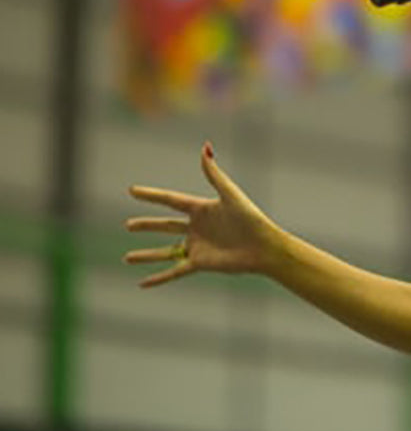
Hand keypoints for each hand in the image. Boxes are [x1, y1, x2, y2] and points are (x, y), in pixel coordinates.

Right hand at [123, 141, 282, 287]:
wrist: (263, 247)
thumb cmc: (250, 218)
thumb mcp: (229, 194)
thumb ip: (214, 173)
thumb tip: (205, 146)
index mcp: (202, 209)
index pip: (170, 200)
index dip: (151, 195)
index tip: (132, 190)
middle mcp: (197, 228)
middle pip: (165, 226)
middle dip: (147, 225)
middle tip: (128, 225)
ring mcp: (197, 246)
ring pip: (165, 251)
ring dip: (146, 255)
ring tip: (127, 257)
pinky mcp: (199, 263)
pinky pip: (173, 272)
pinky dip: (158, 278)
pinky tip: (143, 284)